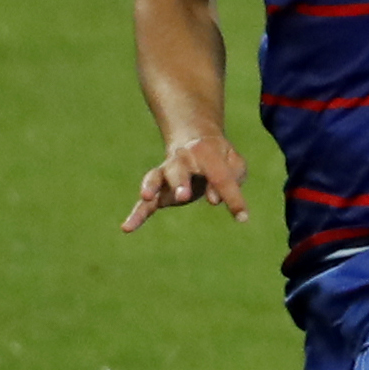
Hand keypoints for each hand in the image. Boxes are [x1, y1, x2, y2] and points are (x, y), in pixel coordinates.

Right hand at [122, 132, 249, 231]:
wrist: (195, 142)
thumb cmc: (221, 158)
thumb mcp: (234, 164)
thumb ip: (231, 178)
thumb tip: (213, 199)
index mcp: (205, 152)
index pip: (219, 176)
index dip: (231, 196)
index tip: (241, 216)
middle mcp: (182, 160)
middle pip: (179, 171)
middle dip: (180, 183)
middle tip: (184, 196)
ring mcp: (166, 173)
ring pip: (155, 179)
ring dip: (152, 187)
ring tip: (147, 197)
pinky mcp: (158, 190)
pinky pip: (145, 202)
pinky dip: (137, 214)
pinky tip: (127, 228)